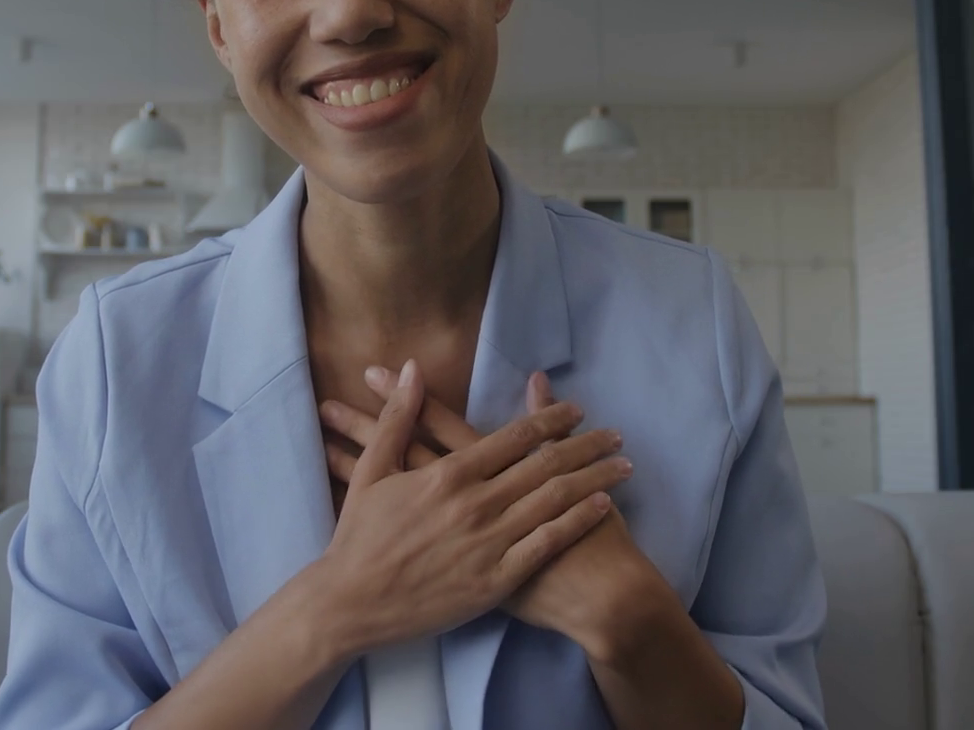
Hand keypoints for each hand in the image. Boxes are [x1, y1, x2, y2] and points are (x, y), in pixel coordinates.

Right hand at [306, 359, 631, 657]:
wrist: (349, 604)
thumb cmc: (358, 537)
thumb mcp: (372, 470)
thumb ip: (396, 417)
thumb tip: (413, 368)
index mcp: (447, 474)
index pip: (513, 437)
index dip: (550, 420)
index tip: (577, 409)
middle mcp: (475, 504)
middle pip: (545, 465)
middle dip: (586, 445)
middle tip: (616, 433)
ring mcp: (488, 543)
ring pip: (554, 501)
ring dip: (594, 479)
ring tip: (624, 465)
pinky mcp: (495, 581)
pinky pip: (547, 545)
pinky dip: (579, 522)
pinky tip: (602, 508)